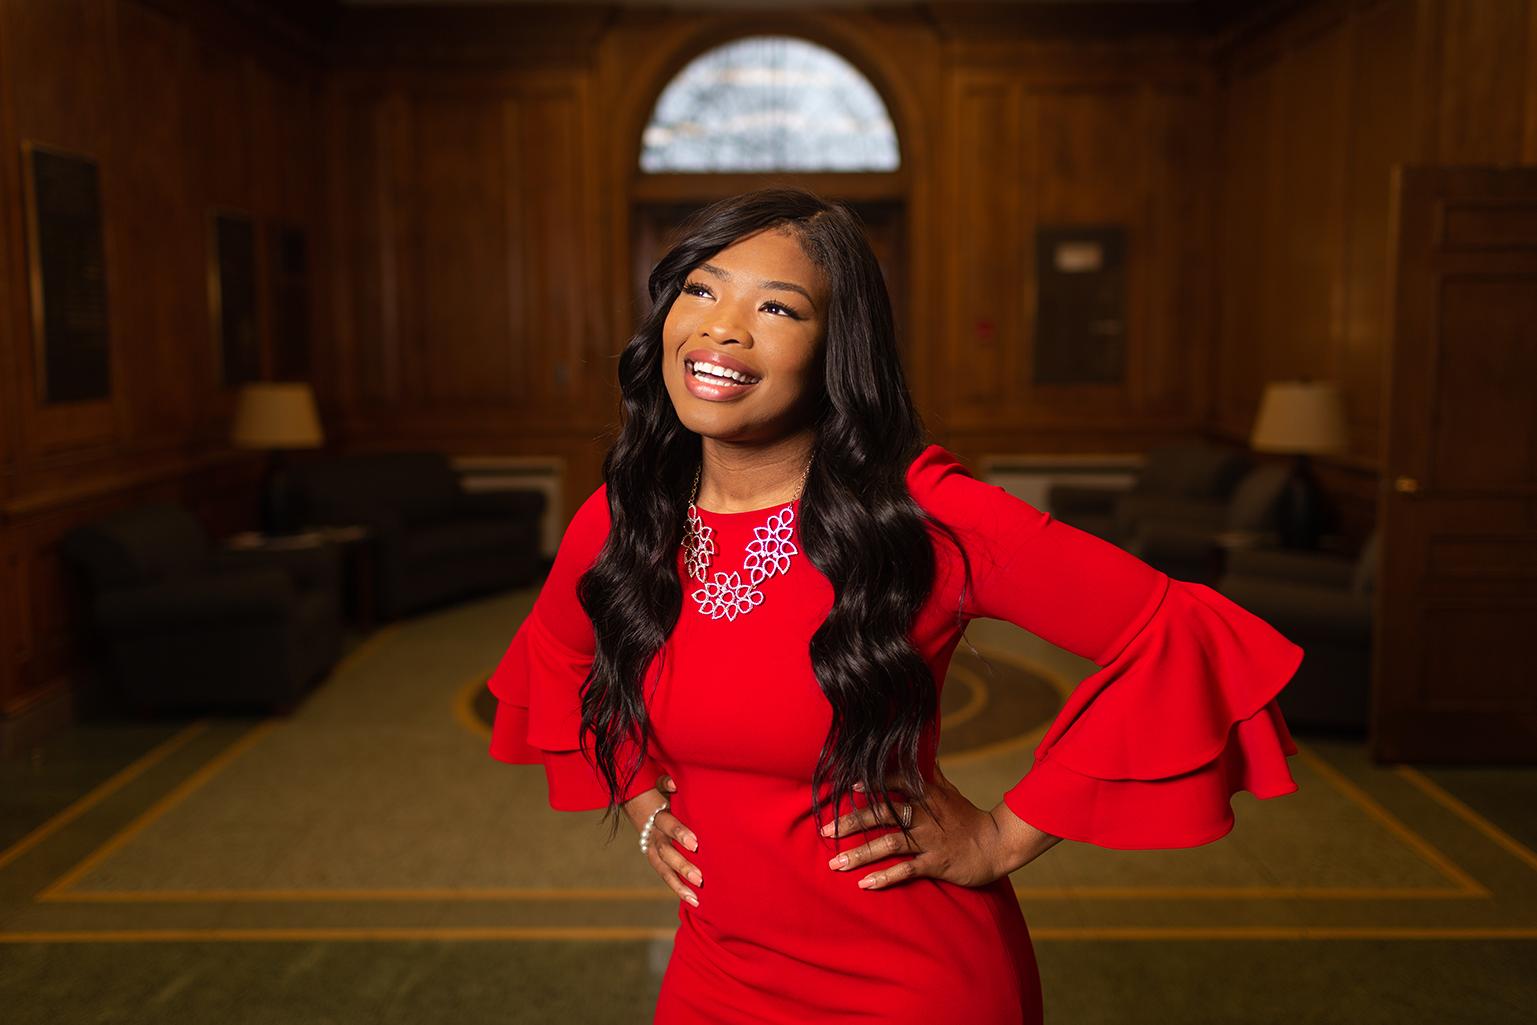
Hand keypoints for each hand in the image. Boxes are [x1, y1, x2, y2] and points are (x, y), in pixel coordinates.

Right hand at [625, 773, 702, 907]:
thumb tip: (673, 783)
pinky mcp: (653, 856)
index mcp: (656, 815)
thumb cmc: (654, 789)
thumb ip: (666, 782)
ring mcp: (651, 847)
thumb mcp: (657, 781)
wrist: (632, 798)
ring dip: (679, 884)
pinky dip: (677, 887)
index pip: (667, 825)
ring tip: (695, 898)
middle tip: (700, 878)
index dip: (679, 834)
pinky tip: (692, 900)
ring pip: (663, 869)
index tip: (695, 844)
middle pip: (666, 852)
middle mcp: (652, 834)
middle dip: (682, 865)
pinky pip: (664, 874)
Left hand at [820, 762, 1060, 890]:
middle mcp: (924, 815)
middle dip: (852, 822)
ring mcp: (930, 840)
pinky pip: (907, 870)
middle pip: (883, 814)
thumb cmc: (968, 817)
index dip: (872, 783)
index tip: (848, 785)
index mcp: (926, 795)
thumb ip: (930, 772)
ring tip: (835, 864)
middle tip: (825, 832)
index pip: (895, 783)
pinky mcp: (936, 863)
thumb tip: (920, 748)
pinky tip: (864, 884)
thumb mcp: (949, 790)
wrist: (997, 845)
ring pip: (889, 844)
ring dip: (861, 854)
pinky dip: (885, 877)